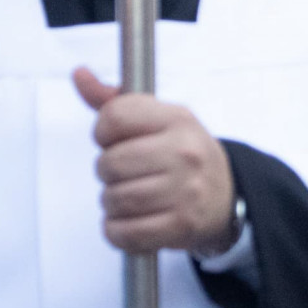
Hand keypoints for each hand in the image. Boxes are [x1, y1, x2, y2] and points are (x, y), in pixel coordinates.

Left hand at [74, 68, 236, 254]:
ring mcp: (185, 191)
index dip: (103, 132)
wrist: (228, 196)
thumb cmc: (183, 155)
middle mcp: (184, 153)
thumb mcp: (159, 120)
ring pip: (113, 199)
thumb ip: (115, 101)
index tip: (116, 141)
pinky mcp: (180, 225)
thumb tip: (79, 75)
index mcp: (177, 119)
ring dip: (112, 203)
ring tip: (131, 197)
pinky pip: (123, 232)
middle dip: (108, 172)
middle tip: (127, 174)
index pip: (114, 117)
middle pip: (109, 163)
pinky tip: (131, 220)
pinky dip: (118, 230)